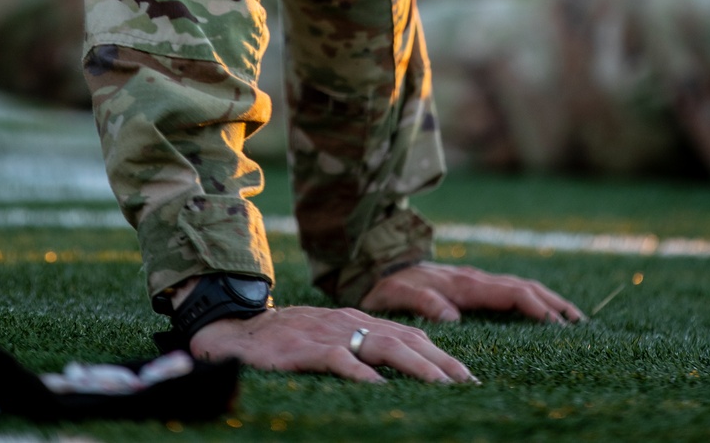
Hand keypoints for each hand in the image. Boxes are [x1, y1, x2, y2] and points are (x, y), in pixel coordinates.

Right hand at [187, 305, 477, 384]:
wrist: (240, 330)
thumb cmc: (290, 341)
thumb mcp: (333, 340)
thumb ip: (363, 349)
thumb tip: (397, 373)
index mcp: (360, 321)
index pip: (410, 336)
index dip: (441, 355)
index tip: (468, 377)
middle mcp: (351, 323)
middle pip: (405, 340)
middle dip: (441, 362)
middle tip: (469, 383)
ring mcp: (330, 334)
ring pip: (382, 346)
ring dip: (415, 367)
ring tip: (441, 385)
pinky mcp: (306, 349)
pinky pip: (339, 360)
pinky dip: (360, 373)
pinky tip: (379, 388)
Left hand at [362, 261, 585, 324]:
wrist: (376, 261)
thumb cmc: (387, 282)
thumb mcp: (397, 294)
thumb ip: (424, 302)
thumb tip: (454, 318)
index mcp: (464, 283)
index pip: (511, 294)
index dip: (537, 308)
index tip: (560, 325)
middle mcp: (474, 278)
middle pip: (525, 287)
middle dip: (554, 303)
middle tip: (581, 324)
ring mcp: (474, 279)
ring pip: (520, 286)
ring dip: (547, 299)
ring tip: (572, 318)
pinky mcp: (471, 283)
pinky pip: (508, 290)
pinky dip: (531, 298)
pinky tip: (540, 311)